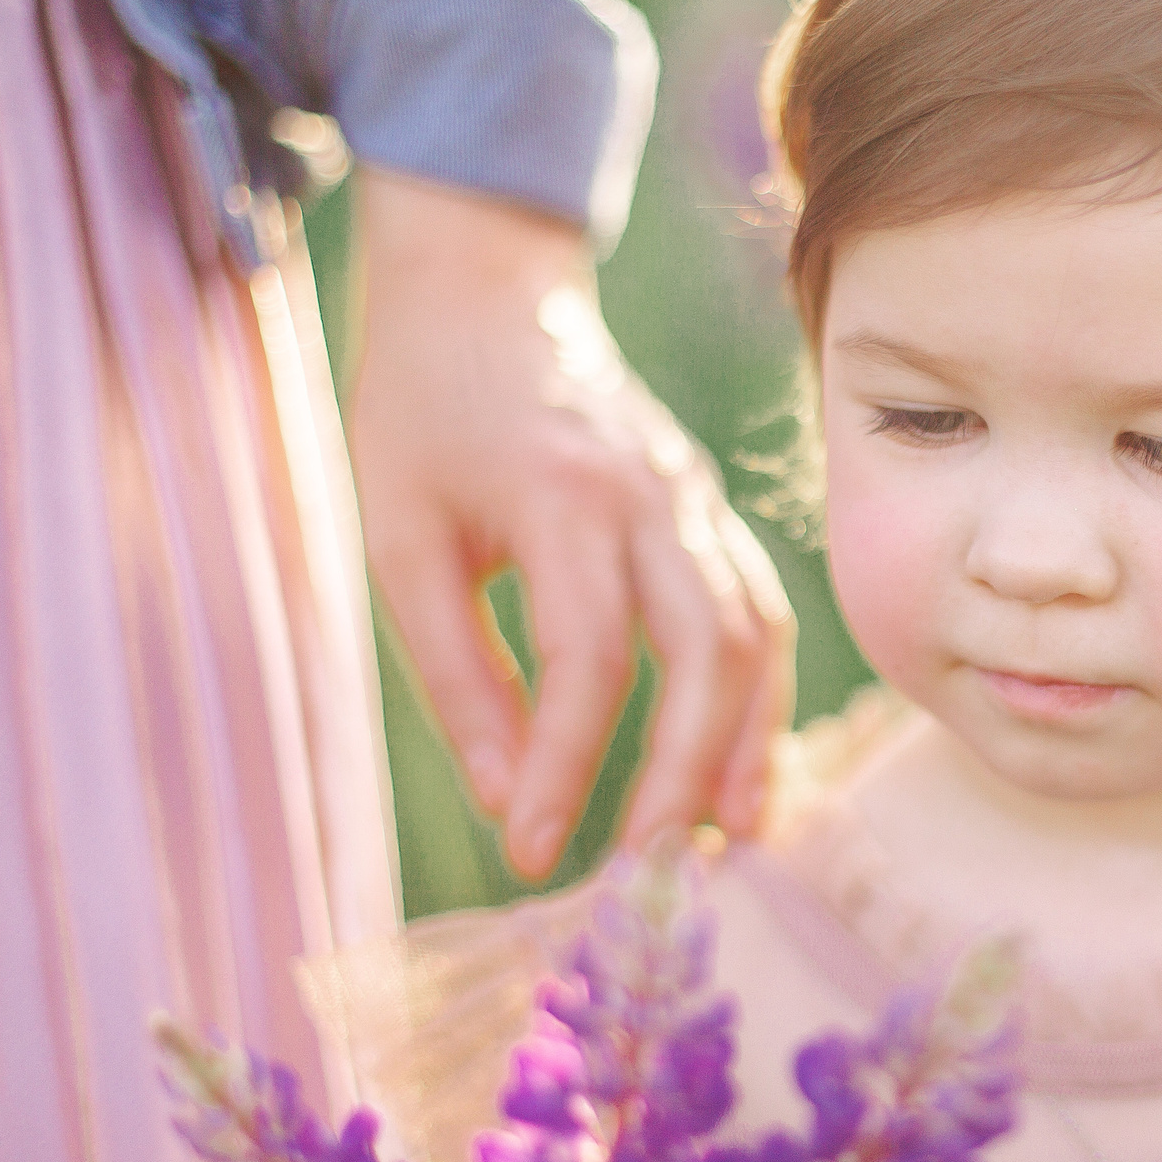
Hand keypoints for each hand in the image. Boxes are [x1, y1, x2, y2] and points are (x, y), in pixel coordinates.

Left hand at [347, 168, 794, 877]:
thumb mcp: (400, 539)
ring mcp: (696, 496)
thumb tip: (512, 801)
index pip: (588, 658)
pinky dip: (762, 700)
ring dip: (749, 745)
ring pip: (756, 633)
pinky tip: (742, 772)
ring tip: (728, 842)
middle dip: (688, 773)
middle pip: (705, 651)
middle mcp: (651, 495)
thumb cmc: (423, 415)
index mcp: (562, 496)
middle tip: (653, 873)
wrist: (484, 288)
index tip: (534, 858)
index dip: (569, 768)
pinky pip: (762, 611)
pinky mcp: (711, 508)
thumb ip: (458, 672)